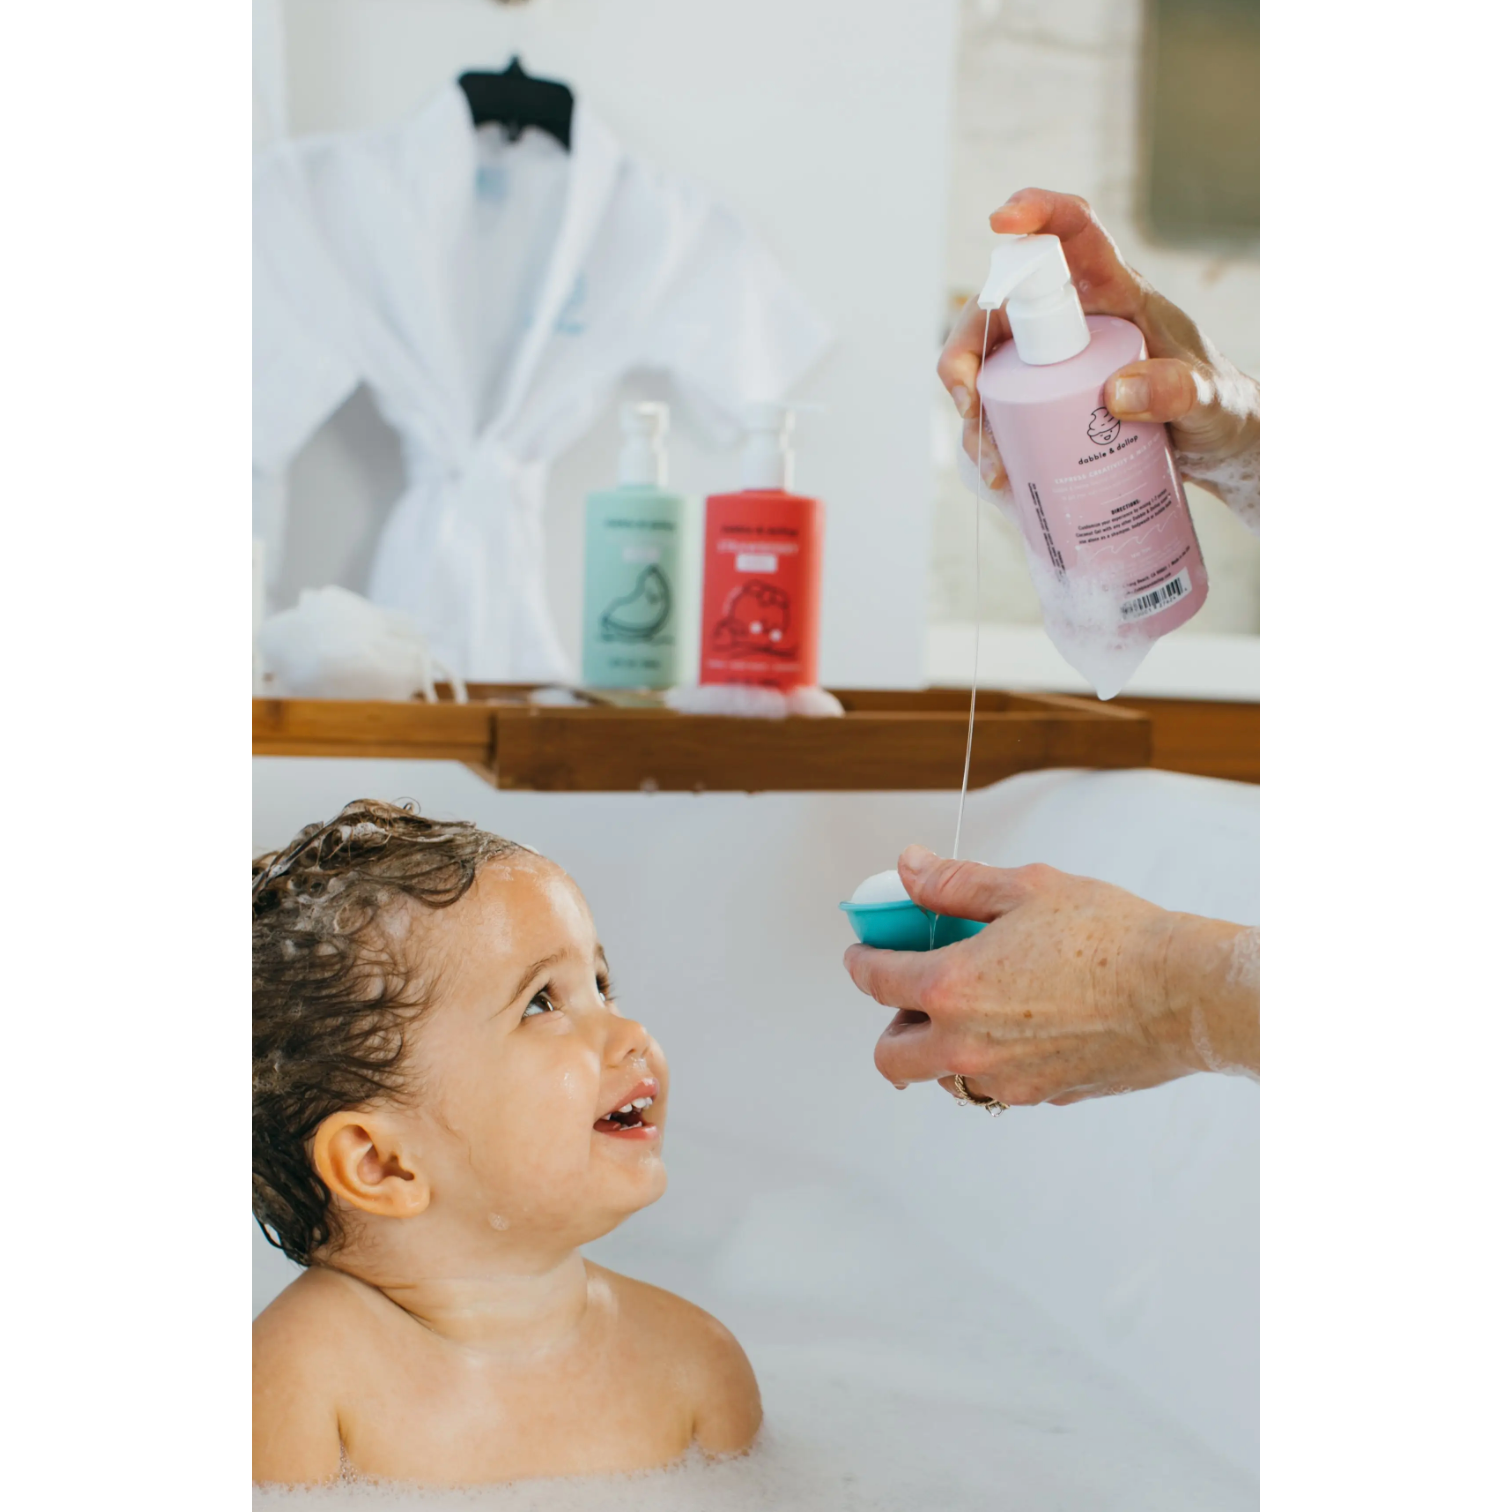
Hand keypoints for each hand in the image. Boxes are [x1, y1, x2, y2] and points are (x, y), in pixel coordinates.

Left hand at [843, 846, 1258, 1106]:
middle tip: (914, 995)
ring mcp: (1006, 1079)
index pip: (877, 982)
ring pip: (944, 1078)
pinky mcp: (1045, 1096)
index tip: (864, 956)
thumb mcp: (1025, 889)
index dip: (863, 963)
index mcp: (953, 988)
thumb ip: (954, 883)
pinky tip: (1024, 1024)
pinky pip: (997, 1085)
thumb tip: (909, 868)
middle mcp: (968, 1045)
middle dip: (892, 1026)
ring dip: (942, 1048)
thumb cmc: (1113, 936)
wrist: (1184, 992)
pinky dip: (992, 1060)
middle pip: (892, 1057)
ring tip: (976, 1007)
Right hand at [939, 188, 1259, 494]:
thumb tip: (1116, 393)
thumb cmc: (1220, 409)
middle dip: (967, 352)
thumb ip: (1178, 391)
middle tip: (971, 404)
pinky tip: (1000, 474)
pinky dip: (988, 439)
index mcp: (1118, 290)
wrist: (1217, 444)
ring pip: (988, 365)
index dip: (1037, 213)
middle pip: (1000, 307)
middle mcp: (1076, 316)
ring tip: (995, 466)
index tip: (1001, 221)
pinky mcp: (1045, 397)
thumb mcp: (1210, 401)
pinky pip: (1000, 406)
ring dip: (976, 414)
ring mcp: (1054, 359)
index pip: (1075, 232)